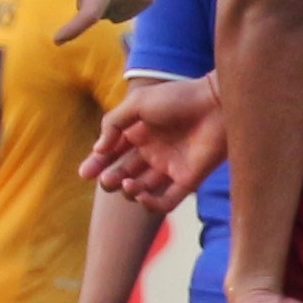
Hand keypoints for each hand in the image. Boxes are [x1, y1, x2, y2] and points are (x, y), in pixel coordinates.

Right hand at [83, 77, 222, 212]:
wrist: (217, 104)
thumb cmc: (178, 98)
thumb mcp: (137, 104)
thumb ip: (113, 124)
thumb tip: (98, 150)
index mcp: (139, 133)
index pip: (112, 153)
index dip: (97, 164)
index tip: (85, 172)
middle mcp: (153, 152)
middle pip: (123, 173)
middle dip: (110, 179)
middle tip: (106, 179)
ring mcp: (169, 167)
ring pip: (140, 189)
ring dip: (128, 191)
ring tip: (126, 183)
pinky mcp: (187, 181)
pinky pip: (165, 201)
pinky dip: (150, 203)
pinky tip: (141, 195)